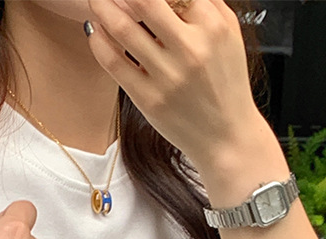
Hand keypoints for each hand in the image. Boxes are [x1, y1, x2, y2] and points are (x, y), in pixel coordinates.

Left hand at [85, 0, 267, 175]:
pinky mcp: (148, 99)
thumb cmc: (226, 85)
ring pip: (123, 29)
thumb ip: (208, 4)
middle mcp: (190, 49)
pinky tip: (95, 29)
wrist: (227, 137)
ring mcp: (167, 75)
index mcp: (213, 27)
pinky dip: (99, 41)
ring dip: (102, 7)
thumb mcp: (230, 35)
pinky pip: (115, 63)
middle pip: (145, 1)